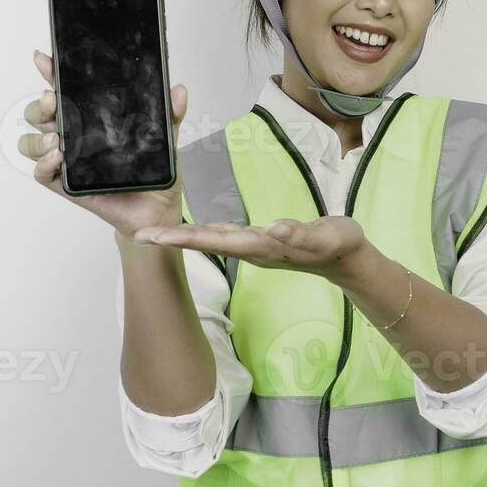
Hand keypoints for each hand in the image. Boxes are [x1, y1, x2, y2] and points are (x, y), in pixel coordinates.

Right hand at [18, 48, 186, 237]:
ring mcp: (67, 162)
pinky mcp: (67, 186)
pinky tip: (58, 156)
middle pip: (38, 114)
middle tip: (53, 102)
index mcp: (91, 119)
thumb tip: (179, 91)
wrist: (158, 210)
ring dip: (36, 136)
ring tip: (55, 137)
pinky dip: (43, 163)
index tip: (45, 60)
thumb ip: (170, 114)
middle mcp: (74, 137)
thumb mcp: (166, 139)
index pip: (64, 91)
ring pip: (31, 143)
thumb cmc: (154, 174)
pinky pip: (41, 173)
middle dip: (39, 105)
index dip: (50, 73)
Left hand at [130, 215, 370, 281]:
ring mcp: (256, 246)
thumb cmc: (339, 245)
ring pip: (213, 239)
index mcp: (263, 246)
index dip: (186, 238)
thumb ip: (300, 234)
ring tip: (155, 233)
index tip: (158, 237)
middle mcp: (254, 248)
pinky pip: (226, 235)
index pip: (217, 241)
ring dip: (184, 237)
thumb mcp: (326, 237)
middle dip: (173, 239)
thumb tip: (272, 229)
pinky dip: (204, 231)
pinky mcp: (261, 240)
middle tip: (139, 234)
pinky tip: (191, 228)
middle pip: (207, 242)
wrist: (348, 258)